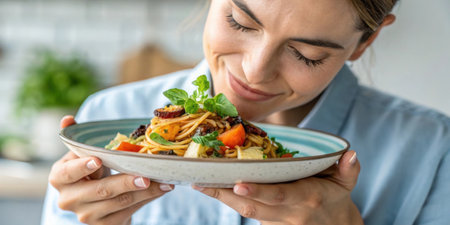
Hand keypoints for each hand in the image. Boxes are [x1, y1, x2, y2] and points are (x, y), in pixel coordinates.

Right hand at [49, 115, 174, 224]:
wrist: (95, 201)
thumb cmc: (90, 171)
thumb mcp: (82, 154)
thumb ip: (76, 137)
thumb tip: (68, 119)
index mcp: (59, 178)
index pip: (68, 173)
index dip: (82, 167)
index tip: (98, 160)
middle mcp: (69, 200)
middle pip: (100, 190)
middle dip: (125, 183)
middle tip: (145, 176)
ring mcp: (86, 215)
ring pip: (119, 202)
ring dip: (145, 192)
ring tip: (163, 181)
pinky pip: (128, 212)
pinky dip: (147, 199)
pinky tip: (160, 189)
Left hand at [193, 150, 362, 224]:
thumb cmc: (335, 199)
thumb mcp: (346, 185)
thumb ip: (348, 170)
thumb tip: (351, 155)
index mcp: (305, 200)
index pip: (280, 196)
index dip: (260, 192)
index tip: (239, 185)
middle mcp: (287, 213)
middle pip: (252, 207)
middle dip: (226, 195)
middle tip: (201, 181)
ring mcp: (275, 221)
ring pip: (244, 211)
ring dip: (221, 197)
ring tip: (198, 182)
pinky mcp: (267, 222)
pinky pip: (245, 211)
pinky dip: (227, 200)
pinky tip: (210, 187)